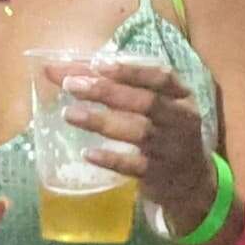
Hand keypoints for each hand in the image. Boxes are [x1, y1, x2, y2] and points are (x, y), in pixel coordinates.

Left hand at [52, 54, 216, 235]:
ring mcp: (172, 147)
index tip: (98, 64)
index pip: (161, 77)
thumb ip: (110, 84)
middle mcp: (181, 119)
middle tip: (71, 86)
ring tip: (69, 114)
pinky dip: (111, 159)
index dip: (131, 70)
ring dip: (102, 121)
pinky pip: (135, 165)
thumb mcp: (149, 105)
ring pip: (139, 132)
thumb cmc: (161, 130)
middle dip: (107, 91)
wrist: (189, 180)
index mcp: (180, 96)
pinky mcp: (159, 174)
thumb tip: (55, 69)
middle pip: (146, 102)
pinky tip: (88, 153)